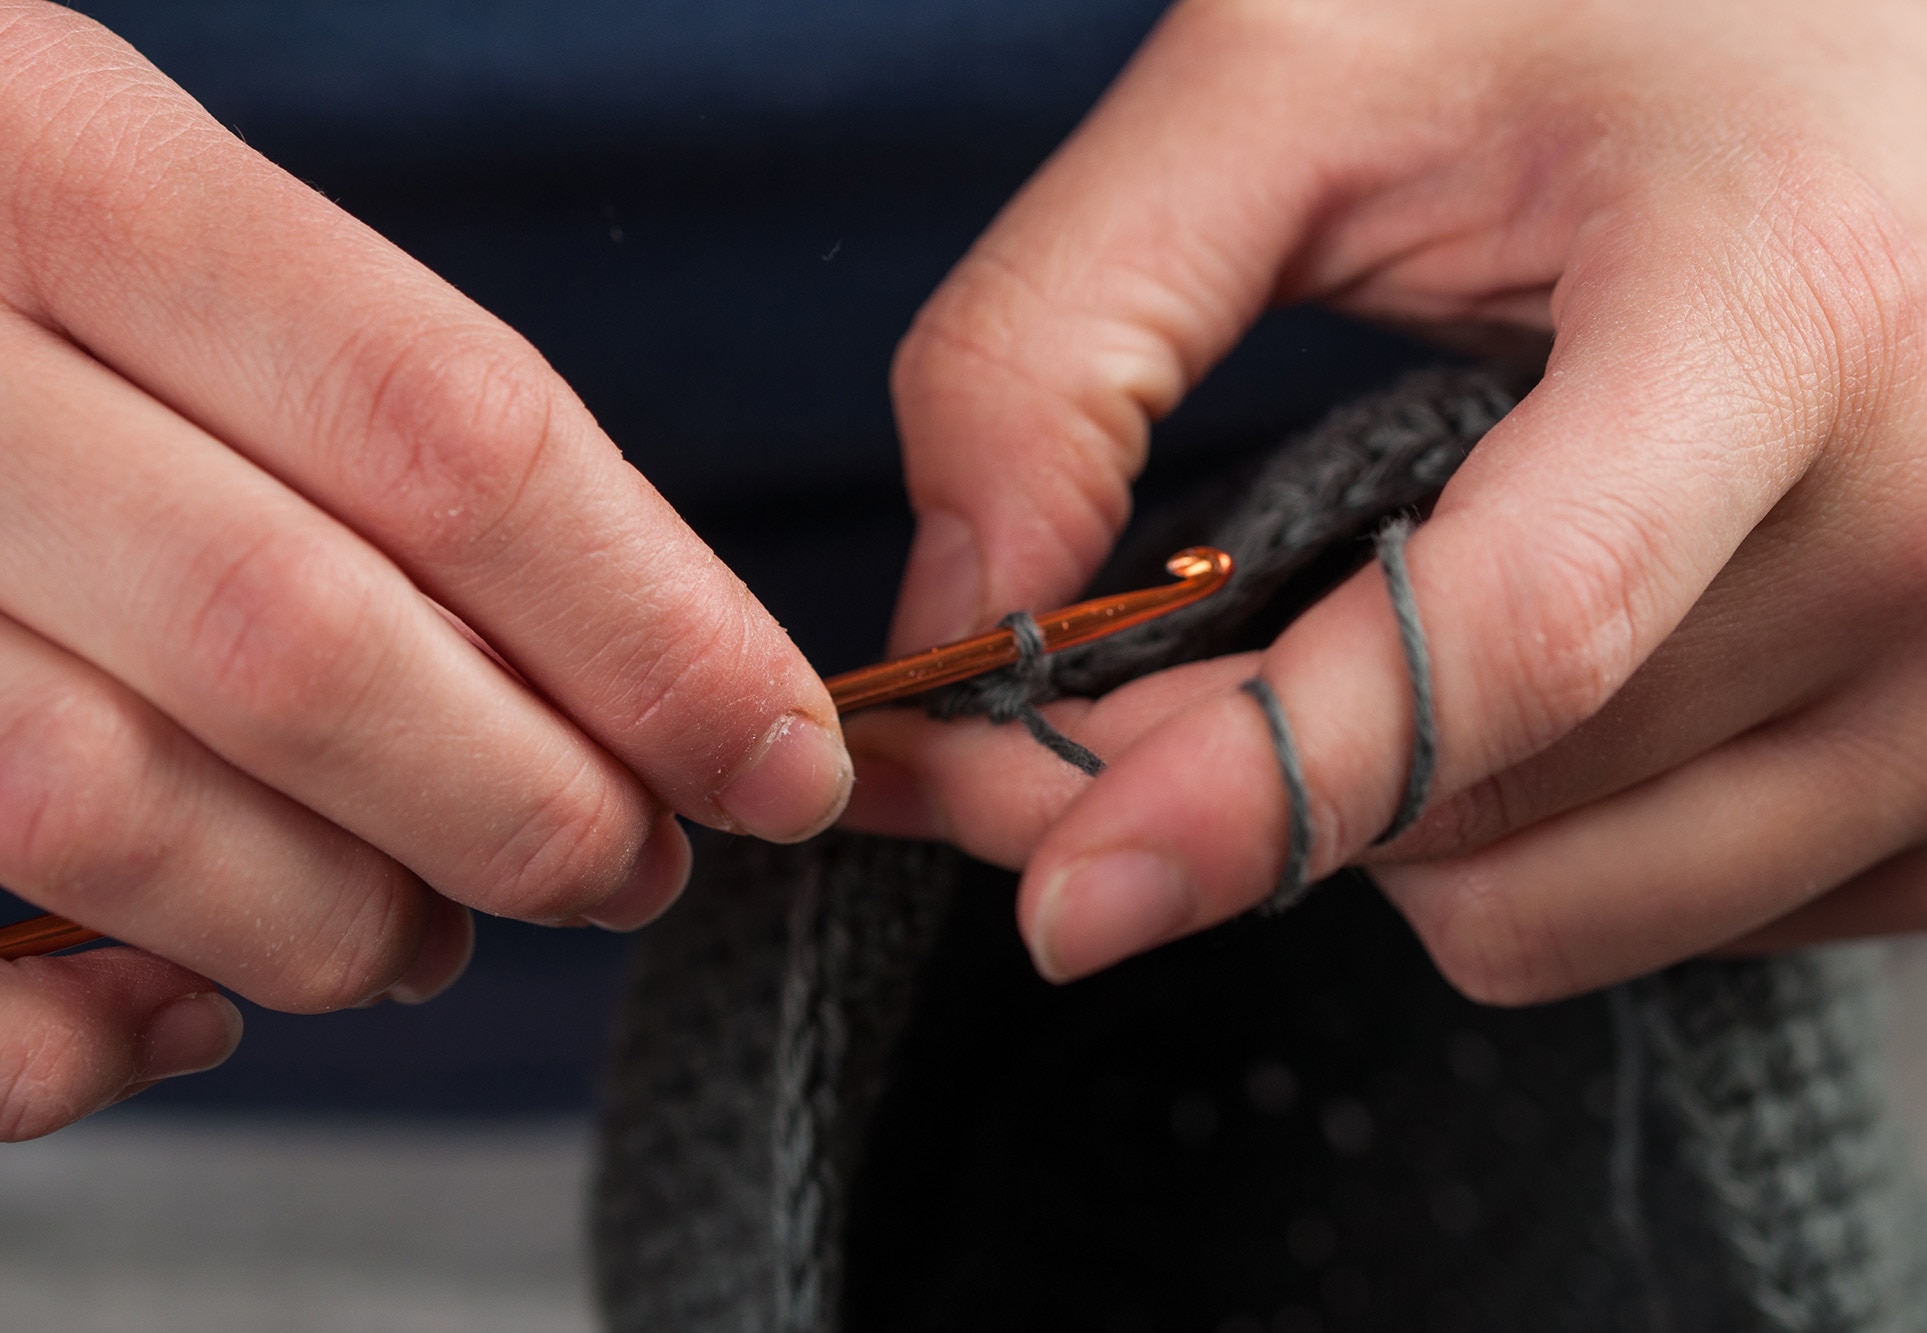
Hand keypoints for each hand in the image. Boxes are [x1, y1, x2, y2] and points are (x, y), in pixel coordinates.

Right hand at [0, 3, 849, 1140]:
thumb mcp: (137, 232)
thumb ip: (349, 412)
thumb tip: (636, 665)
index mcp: (50, 158)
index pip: (451, 433)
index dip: (658, 630)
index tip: (779, 749)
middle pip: (307, 640)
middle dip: (526, 805)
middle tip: (626, 866)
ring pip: (111, 806)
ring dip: (332, 924)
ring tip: (425, 938)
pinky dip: (74, 1037)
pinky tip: (178, 1010)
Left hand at [844, 0, 1926, 997]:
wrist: (1911, 51)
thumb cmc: (1625, 21)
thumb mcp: (1303, 78)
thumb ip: (1068, 330)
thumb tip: (971, 619)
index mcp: (1799, 303)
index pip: (1509, 642)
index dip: (1256, 787)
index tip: (1072, 888)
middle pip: (1488, 811)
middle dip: (1254, 780)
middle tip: (1169, 671)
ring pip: (1564, 911)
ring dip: (1401, 814)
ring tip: (1413, 610)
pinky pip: (1689, 923)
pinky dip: (1554, 837)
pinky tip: (1567, 667)